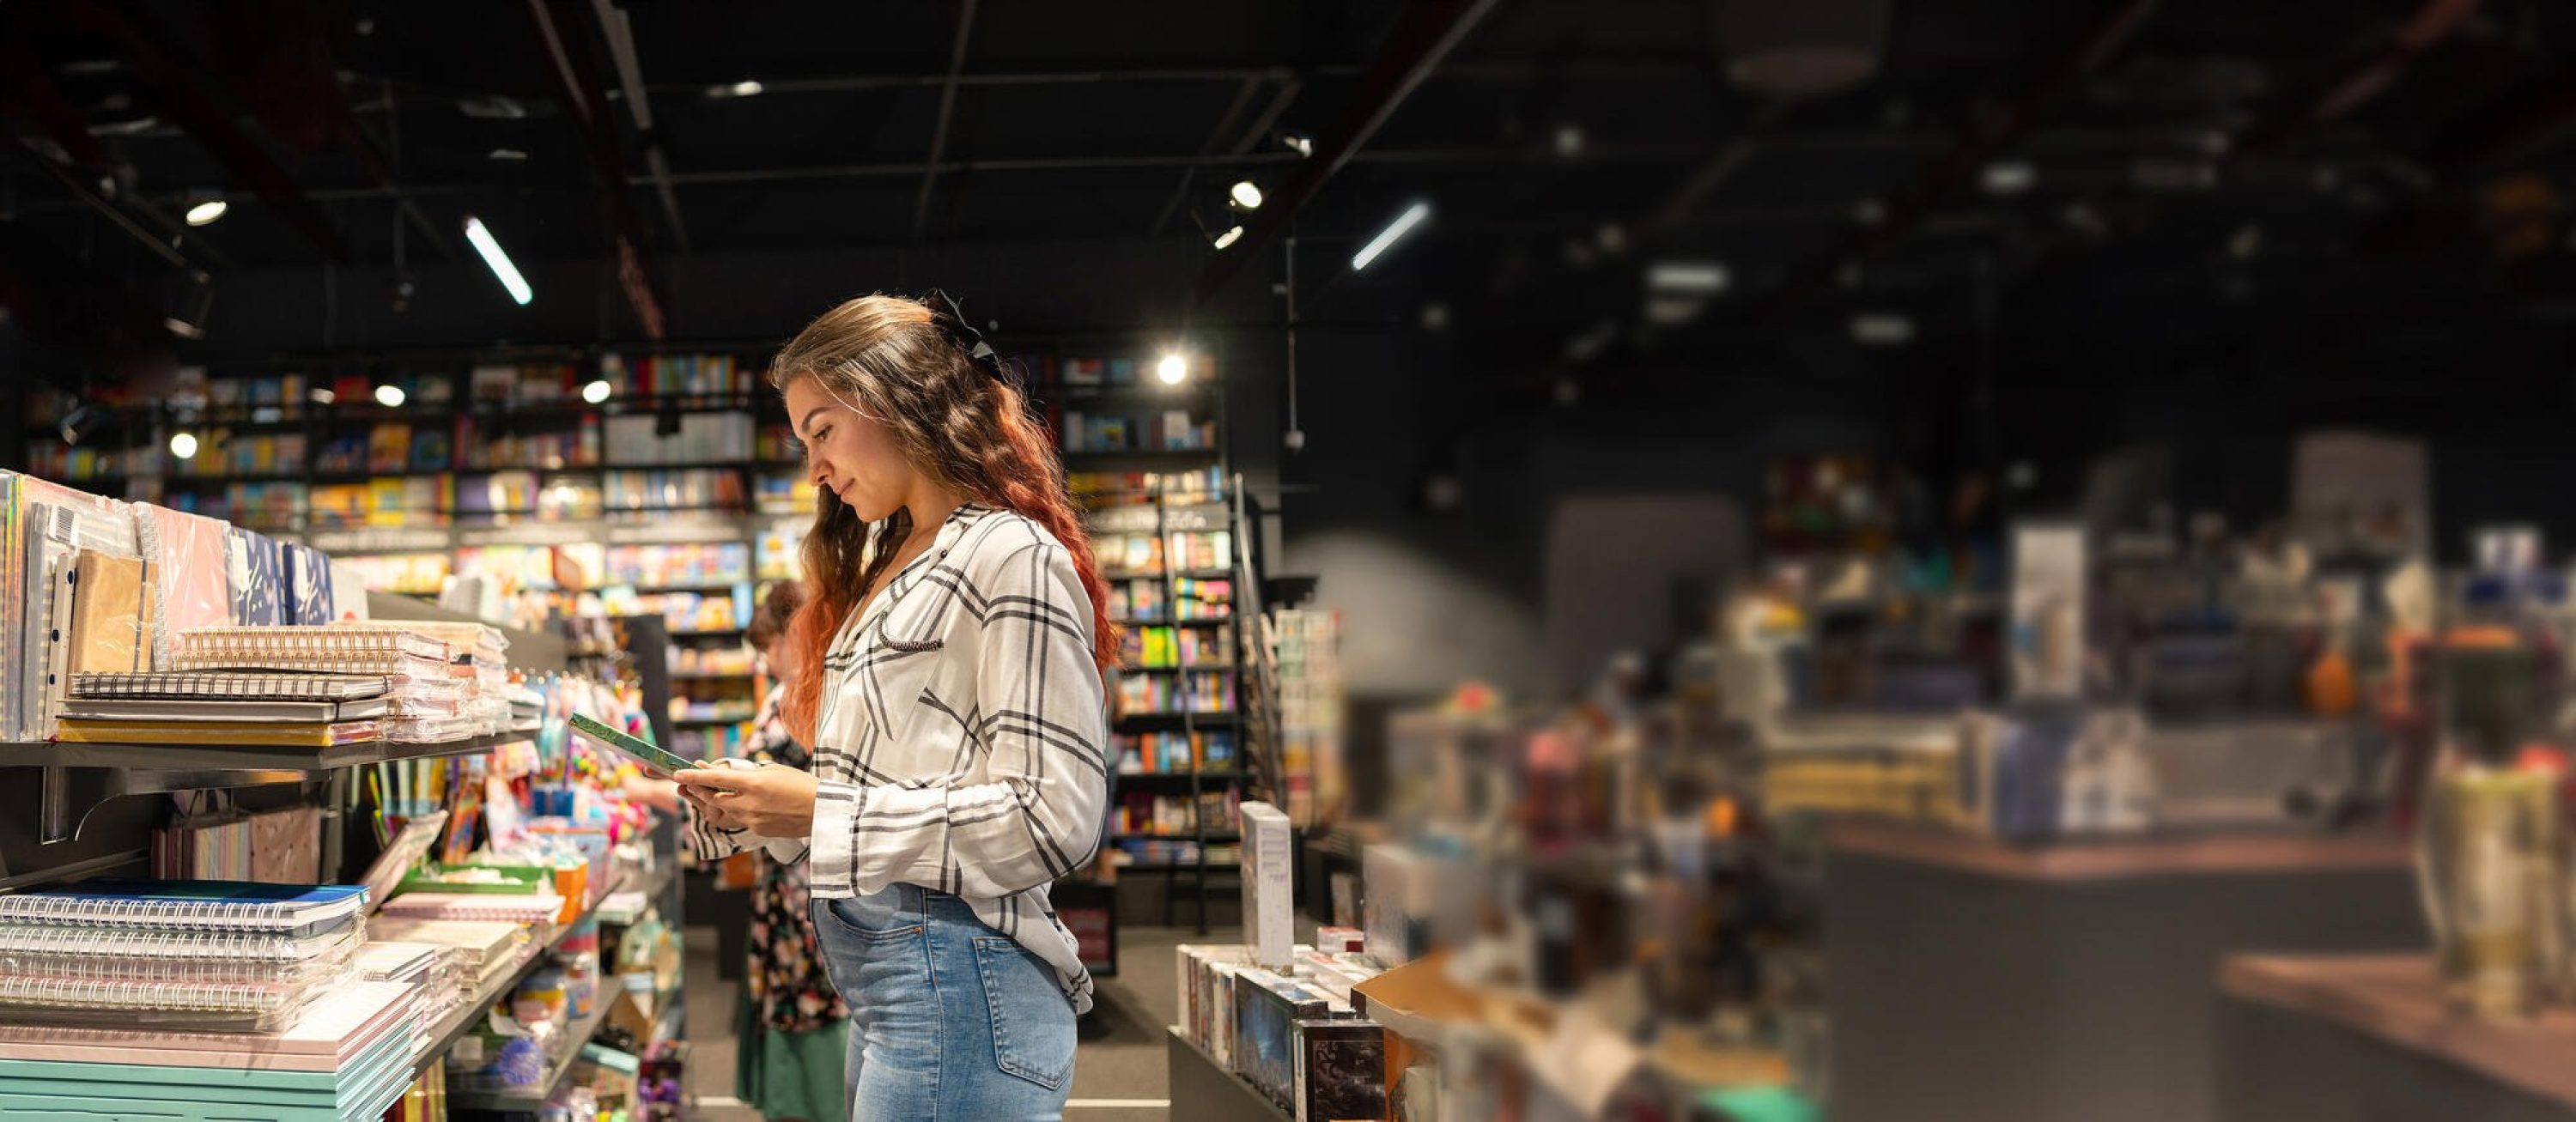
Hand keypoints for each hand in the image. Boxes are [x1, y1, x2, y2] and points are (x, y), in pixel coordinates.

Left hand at [673, 762, 818, 837]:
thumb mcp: (775, 771)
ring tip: (709, 795)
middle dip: (699, 791)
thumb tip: (731, 776)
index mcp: (753, 783)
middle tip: (688, 784)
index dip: (695, 776)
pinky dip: (735, 812)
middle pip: (713, 798)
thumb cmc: (802, 786)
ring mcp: (752, 820)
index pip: (715, 779)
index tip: (679, 773)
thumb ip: (750, 773)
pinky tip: (738, 805)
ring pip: (723, 812)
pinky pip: (739, 820)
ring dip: (715, 803)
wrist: (822, 811)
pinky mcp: (758, 831)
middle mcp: (749, 803)